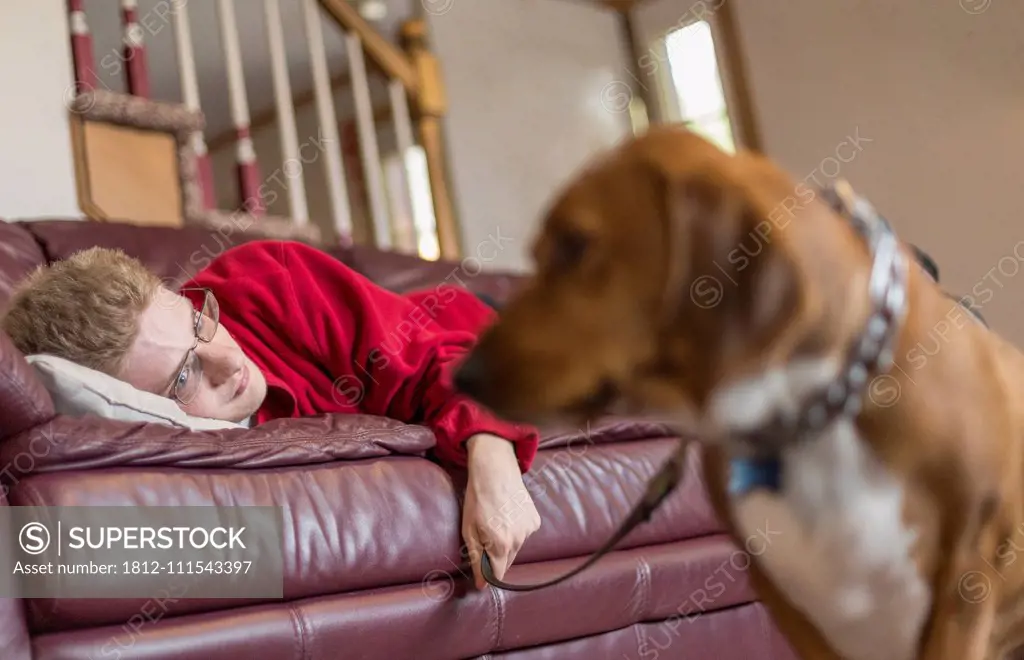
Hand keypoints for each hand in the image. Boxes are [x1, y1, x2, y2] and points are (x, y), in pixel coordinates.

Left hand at [462, 433, 541, 588]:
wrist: (495, 471)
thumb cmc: (477, 499)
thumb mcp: (469, 530)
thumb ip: (476, 559)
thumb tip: (481, 584)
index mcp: (500, 544)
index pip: (497, 574)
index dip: (487, 574)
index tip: (480, 570)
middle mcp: (519, 540)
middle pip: (507, 562)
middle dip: (495, 557)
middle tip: (485, 537)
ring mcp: (529, 530)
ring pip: (516, 548)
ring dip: (506, 544)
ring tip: (496, 522)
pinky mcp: (535, 520)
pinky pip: (524, 535)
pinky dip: (516, 531)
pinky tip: (507, 516)